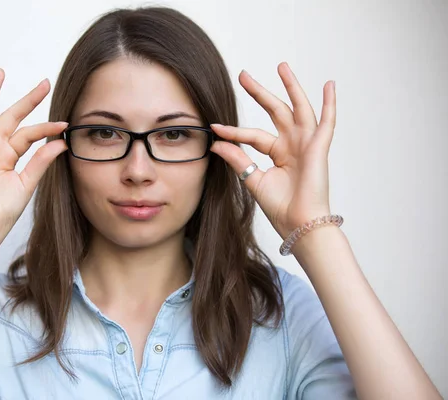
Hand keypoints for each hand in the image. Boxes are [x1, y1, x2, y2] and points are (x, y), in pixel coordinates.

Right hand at [0, 67, 67, 238]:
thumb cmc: (1, 212)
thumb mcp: (27, 183)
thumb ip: (41, 161)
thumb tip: (60, 143)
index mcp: (8, 158)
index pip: (30, 135)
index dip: (47, 128)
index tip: (64, 124)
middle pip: (12, 117)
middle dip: (28, 100)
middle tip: (45, 83)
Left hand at [210, 62, 335, 239]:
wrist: (298, 224)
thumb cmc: (280, 208)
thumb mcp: (253, 179)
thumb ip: (237, 159)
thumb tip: (217, 143)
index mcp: (278, 154)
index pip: (253, 135)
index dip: (234, 131)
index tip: (215, 126)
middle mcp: (293, 145)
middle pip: (275, 112)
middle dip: (260, 92)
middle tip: (244, 75)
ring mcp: (307, 145)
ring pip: (299, 109)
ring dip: (291, 87)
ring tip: (281, 66)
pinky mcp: (318, 148)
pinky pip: (327, 122)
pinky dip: (330, 103)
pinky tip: (329, 85)